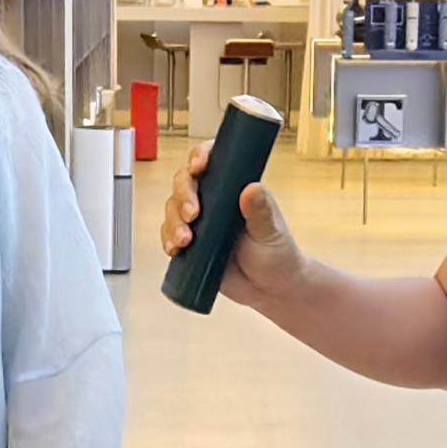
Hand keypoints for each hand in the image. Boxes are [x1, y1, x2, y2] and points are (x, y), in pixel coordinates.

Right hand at [158, 140, 304, 308]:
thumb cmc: (278, 255)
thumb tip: (252, 188)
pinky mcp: (192, 244)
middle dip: (183, 195)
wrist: (271, 290)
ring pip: (174, 209)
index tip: (199, 166)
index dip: (200, 157)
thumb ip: (261, 212)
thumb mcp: (271, 232)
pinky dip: (168, 240)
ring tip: (186, 239)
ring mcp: (201, 222)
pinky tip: (175, 249)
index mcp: (236, 188)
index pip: (213, 161)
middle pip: (185, 183)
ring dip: (174, 221)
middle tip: (192, 213)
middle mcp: (215, 200)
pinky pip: (170, 236)